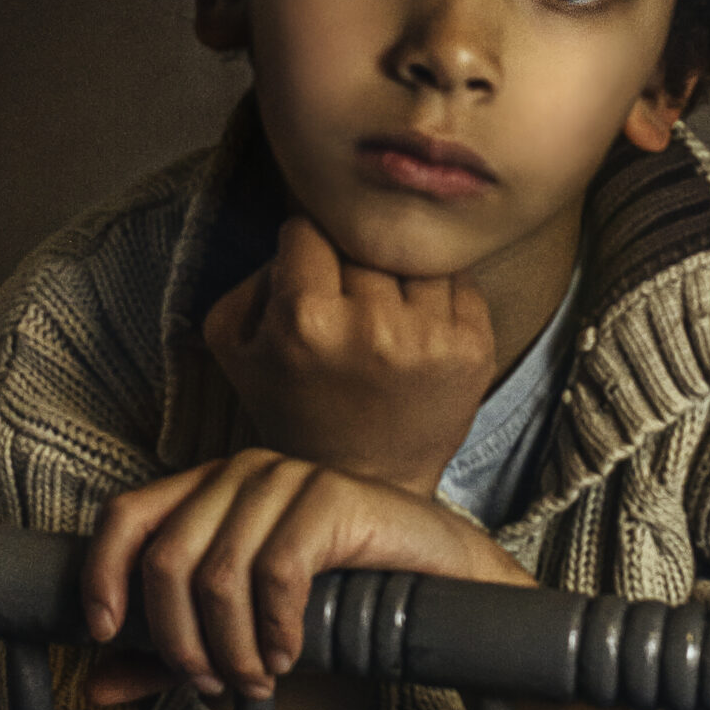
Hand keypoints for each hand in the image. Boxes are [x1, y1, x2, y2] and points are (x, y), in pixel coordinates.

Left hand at [80, 449, 531, 703]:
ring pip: (217, 575)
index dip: (103, 574)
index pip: (126, 515)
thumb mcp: (240, 630)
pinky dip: (275, 629)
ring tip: (258, 678)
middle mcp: (240, 471)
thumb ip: (168, 654)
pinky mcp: (330, 496)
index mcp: (208, 488)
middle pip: (167, 558)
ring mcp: (286, 477)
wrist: (438, 576)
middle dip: (180, 639)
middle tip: (214, 683)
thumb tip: (95, 687)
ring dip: (231, 647)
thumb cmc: (336, 598)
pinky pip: (276, 573)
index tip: (106, 634)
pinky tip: (291, 653)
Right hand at [202, 215, 495, 494]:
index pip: (308, 228)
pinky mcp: (473, 348)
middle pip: (363, 240)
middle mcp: (372, 325)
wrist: (362, 481)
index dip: (304, 249)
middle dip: (351, 264)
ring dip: (398, 277)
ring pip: (413, 256)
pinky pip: (458, 281)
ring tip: (383, 320)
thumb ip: (255, 273)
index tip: (307, 278)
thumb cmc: (293, 406)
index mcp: (305, 319)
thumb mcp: (236, 344)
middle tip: (345, 304)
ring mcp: (429, 337)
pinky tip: (417, 332)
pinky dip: (438, 297)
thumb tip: (301, 228)